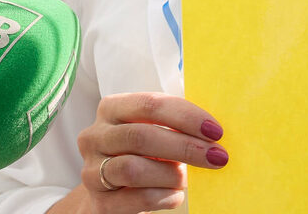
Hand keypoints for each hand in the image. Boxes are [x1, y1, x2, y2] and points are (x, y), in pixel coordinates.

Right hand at [74, 93, 226, 212]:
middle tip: (217, 156)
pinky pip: (136, 198)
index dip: (185, 116)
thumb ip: (172, 125)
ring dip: (171, 174)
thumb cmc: (140, 155)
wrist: (109, 194)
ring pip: (133, 169)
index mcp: (111, 109)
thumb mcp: (151, 131)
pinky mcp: (98, 202)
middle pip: (141, 136)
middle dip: (185, 146)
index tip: (215, 131)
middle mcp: (95, 136)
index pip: (148, 105)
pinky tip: (175, 195)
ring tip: (188, 178)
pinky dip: (163, 197)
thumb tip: (212, 130)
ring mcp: (91, 170)